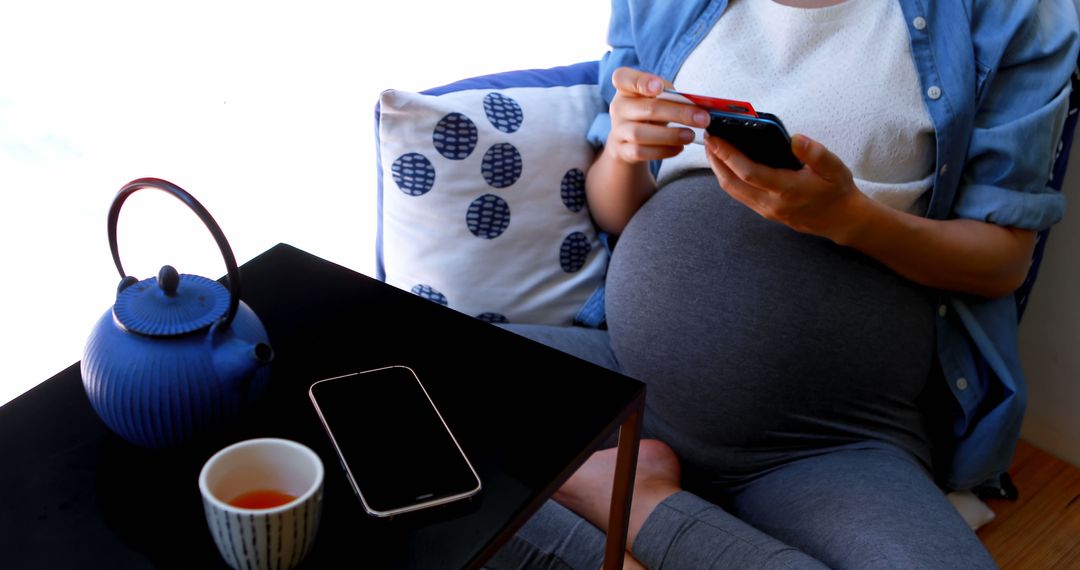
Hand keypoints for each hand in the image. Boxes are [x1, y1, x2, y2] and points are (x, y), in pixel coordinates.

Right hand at [606, 67, 711, 164]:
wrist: (629, 138)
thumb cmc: (649, 111)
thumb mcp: (656, 97)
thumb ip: (671, 95)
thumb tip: (697, 105)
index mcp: (626, 87)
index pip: (622, 77)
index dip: (640, 81)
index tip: (658, 88)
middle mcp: (618, 107)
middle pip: (647, 109)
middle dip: (678, 113)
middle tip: (703, 118)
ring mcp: (618, 130)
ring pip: (641, 133)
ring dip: (671, 135)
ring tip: (691, 135)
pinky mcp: (622, 150)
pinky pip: (641, 152)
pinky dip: (663, 151)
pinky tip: (679, 148)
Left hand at [704, 132, 870, 242]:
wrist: (841, 220)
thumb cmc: (837, 191)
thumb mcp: (834, 168)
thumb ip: (815, 153)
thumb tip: (795, 139)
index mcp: (787, 190)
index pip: (749, 172)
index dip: (729, 155)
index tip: (715, 139)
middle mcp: (771, 203)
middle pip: (732, 183)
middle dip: (716, 161)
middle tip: (708, 139)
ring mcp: (766, 210)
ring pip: (732, 191)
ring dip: (719, 170)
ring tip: (713, 149)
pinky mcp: (765, 212)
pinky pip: (740, 195)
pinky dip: (729, 178)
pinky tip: (727, 164)